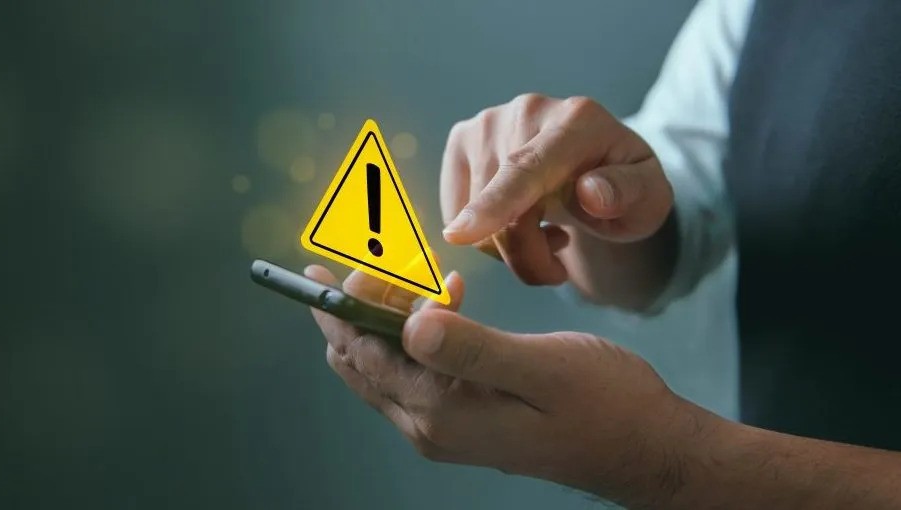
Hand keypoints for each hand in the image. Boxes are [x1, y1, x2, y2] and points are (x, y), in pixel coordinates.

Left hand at [305, 265, 697, 504]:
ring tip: (416, 274)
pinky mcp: (462, 419)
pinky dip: (417, 330)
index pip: (362, 354)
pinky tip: (449, 297)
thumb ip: (472, 349)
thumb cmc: (605, 404)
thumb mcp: (542, 368)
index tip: (318, 266)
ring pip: (385, 365)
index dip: (337, 307)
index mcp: (442, 414)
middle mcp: (431, 426)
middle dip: (355, 307)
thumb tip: (408, 326)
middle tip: (376, 260)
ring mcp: (444, 427)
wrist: (641, 445)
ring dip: (387, 316)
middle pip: (362, 360)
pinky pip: (415, 371)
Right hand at [440, 94, 672, 287]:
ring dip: (508, 248)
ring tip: (544, 233)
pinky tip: (515, 218)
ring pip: (474, 218)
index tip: (460, 235)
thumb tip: (590, 193)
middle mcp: (526, 111)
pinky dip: (483, 233)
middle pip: (503, 212)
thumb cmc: (625, 188)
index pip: (529, 169)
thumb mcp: (649, 198)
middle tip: (558, 266)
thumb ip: (629, 193)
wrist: (597, 164)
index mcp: (578, 122)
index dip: (495, 204)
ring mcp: (487, 122)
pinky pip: (456, 211)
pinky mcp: (461, 139)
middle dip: (527, 257)